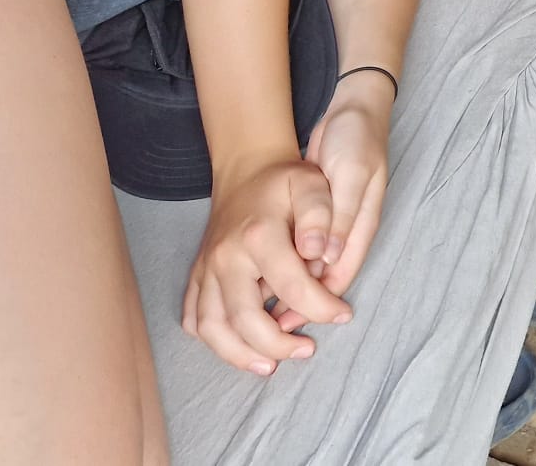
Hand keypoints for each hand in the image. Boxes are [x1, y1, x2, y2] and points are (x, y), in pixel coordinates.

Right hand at [183, 158, 352, 374]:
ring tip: (271, 366)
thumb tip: (320, 253)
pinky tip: (239, 348)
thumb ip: (322, 214)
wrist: (248, 169)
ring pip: (211, 327)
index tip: (343, 315)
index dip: (321, 308)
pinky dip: (213, 341)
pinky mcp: (197, 276)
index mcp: (258, 236)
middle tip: (307, 350)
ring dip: (239, 354)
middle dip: (277, 344)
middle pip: (244, 318)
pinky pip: (193, 319)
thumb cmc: (286, 181)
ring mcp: (206, 268)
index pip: (292, 287)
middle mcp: (225, 257)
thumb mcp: (312, 182)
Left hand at [268, 74, 393, 332]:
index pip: (337, 278)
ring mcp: (331, 227)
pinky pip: (301, 256)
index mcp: (357, 228)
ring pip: (310, 275)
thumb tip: (325, 259)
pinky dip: (282, 272)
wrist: (352, 110)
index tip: (285, 323)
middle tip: (268, 327)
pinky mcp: (317, 219)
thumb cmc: (354, 139)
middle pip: (322, 284)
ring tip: (257, 315)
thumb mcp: (351, 172)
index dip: (314, 305)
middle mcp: (344, 234)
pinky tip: (258, 281)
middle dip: (297, 309)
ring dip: (288, 296)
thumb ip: (340, 216)